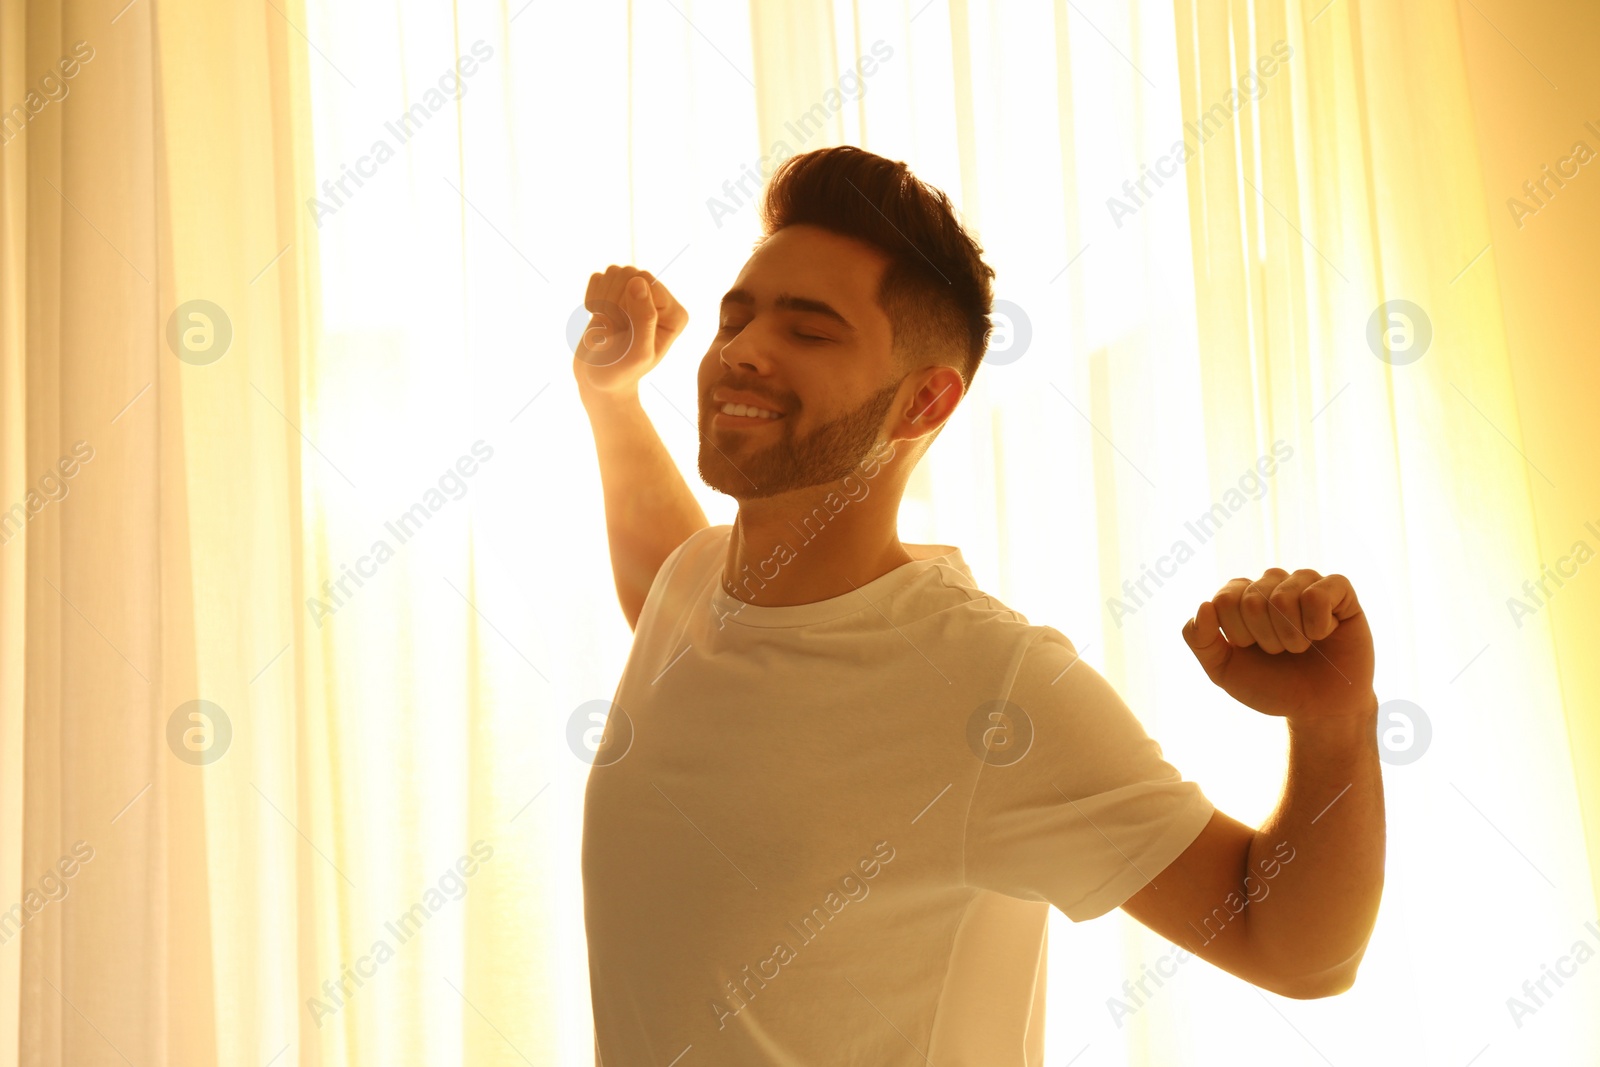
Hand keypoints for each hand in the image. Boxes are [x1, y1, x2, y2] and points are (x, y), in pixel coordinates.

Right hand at [573, 265, 688, 398]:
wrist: (598, 380)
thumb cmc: (620, 372)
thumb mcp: (637, 353)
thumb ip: (644, 319)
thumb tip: (639, 281)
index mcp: (675, 314)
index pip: (646, 281)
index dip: (625, 302)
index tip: (623, 329)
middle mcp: (660, 301)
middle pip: (630, 273)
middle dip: (614, 301)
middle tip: (614, 329)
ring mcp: (638, 294)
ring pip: (613, 272)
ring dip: (602, 300)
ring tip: (608, 325)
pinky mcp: (617, 293)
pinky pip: (599, 277)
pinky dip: (592, 298)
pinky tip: (599, 318)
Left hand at [1181, 569, 1374, 722]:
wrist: (1320, 710)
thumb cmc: (1271, 686)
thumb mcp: (1224, 670)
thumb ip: (1201, 640)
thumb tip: (1204, 605)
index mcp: (1240, 595)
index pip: (1224, 600)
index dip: (1238, 634)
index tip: (1252, 649)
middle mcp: (1271, 582)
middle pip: (1252, 599)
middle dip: (1266, 639)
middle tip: (1281, 652)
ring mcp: (1305, 583)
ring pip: (1284, 596)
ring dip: (1292, 635)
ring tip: (1302, 646)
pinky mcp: (1339, 590)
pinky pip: (1318, 593)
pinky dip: (1318, 624)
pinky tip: (1324, 634)